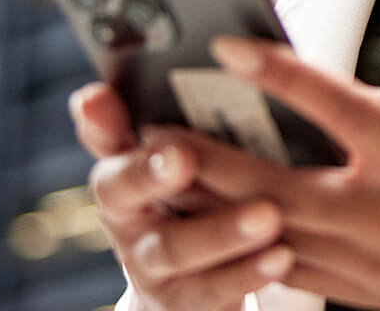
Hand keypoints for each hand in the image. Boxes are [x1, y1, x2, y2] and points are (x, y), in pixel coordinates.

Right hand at [70, 81, 296, 309]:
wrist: (191, 278)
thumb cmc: (189, 196)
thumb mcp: (170, 156)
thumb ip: (152, 119)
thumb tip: (97, 90)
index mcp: (119, 169)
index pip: (102, 139)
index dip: (104, 125)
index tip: (132, 101)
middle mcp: (125, 217)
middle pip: (125, 192)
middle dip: (152, 173)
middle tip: (184, 155)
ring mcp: (151, 265)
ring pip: (174, 248)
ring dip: (220, 231)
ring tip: (267, 214)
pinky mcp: (183, 302)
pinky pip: (211, 290)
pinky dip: (246, 272)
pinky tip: (282, 255)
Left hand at [161, 37, 379, 310]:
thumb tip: (330, 92)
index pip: (333, 104)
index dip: (276, 71)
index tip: (226, 46)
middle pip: (272, 184)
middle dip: (203, 158)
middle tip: (149, 129)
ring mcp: (374, 266)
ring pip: (270, 236)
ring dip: (211, 210)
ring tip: (162, 179)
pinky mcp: (370, 300)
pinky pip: (295, 273)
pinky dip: (250, 248)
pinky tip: (215, 228)